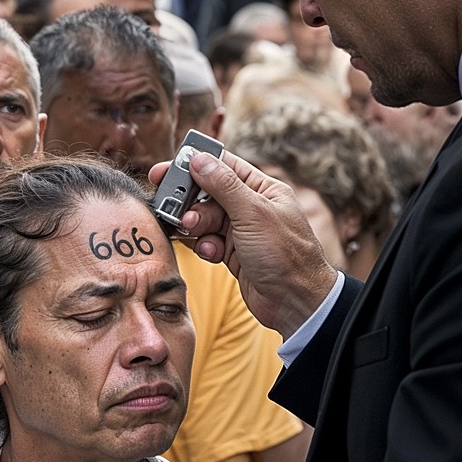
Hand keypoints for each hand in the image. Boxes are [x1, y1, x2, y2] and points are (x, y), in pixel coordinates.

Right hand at [148, 150, 336, 337]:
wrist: (296, 302)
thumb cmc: (286, 255)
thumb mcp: (253, 213)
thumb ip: (223, 185)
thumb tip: (198, 159)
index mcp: (262, 189)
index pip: (223, 166)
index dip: (193, 165)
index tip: (164, 170)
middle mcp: (251, 207)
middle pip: (208, 194)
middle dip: (190, 203)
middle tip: (177, 212)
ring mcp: (241, 231)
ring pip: (205, 219)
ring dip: (195, 225)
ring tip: (191, 230)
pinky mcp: (233, 254)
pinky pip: (207, 242)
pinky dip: (204, 246)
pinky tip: (210, 252)